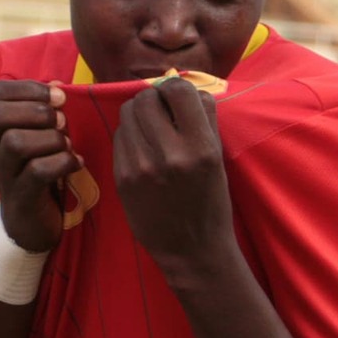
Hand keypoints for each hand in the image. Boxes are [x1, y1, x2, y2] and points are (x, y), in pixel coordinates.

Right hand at [0, 80, 79, 252]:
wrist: (29, 227)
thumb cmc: (39, 175)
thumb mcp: (41, 139)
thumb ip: (46, 113)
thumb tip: (58, 84)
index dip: (26, 87)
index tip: (57, 96)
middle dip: (36, 110)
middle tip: (61, 121)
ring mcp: (5, 175)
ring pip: (16, 142)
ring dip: (51, 139)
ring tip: (67, 146)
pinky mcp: (21, 198)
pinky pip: (37, 172)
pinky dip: (63, 163)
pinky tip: (76, 164)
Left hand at [114, 75, 234, 282]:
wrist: (191, 251)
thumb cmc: (211, 202)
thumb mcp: (218, 159)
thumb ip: (204, 119)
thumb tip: (183, 87)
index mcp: (201, 148)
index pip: (179, 90)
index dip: (177, 89)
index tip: (178, 101)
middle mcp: (169, 154)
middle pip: (146, 98)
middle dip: (154, 100)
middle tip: (162, 115)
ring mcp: (141, 167)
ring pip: (128, 114)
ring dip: (139, 116)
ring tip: (151, 132)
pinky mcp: (122, 178)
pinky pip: (119, 137)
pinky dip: (130, 136)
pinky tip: (142, 151)